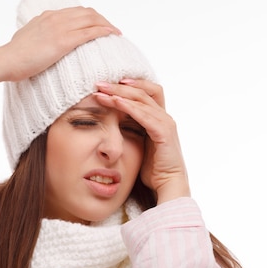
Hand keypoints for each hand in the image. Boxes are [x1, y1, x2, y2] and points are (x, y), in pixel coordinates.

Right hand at [2, 7, 120, 81]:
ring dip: (107, 24)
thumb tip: (40, 42)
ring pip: (92, 19)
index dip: (89, 17)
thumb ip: (37, 36)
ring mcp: (60, 28)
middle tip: (111, 30)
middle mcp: (56, 18)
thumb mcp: (27, 38)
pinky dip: (104, 31)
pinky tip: (112, 35)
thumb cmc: (14, 55)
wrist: (7, 60)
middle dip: (102, 20)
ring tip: (115, 33)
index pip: (75, 11)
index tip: (97, 25)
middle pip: (87, 12)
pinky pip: (90, 32)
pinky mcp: (64, 41)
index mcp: (47, 16)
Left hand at [93, 79, 190, 203]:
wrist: (167, 185)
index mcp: (158, 118)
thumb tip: (111, 124)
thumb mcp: (138, 144)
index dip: (129, 84)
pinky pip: (144, 115)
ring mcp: (165, 123)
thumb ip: (130, 130)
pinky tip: (115, 102)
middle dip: (120, 85)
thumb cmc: (152, 168)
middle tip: (99, 82)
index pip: (146, 91)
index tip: (107, 83)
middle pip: (143, 90)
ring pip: (142, 99)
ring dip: (120, 93)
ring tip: (101, 90)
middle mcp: (164, 117)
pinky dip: (129, 107)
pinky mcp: (163, 133)